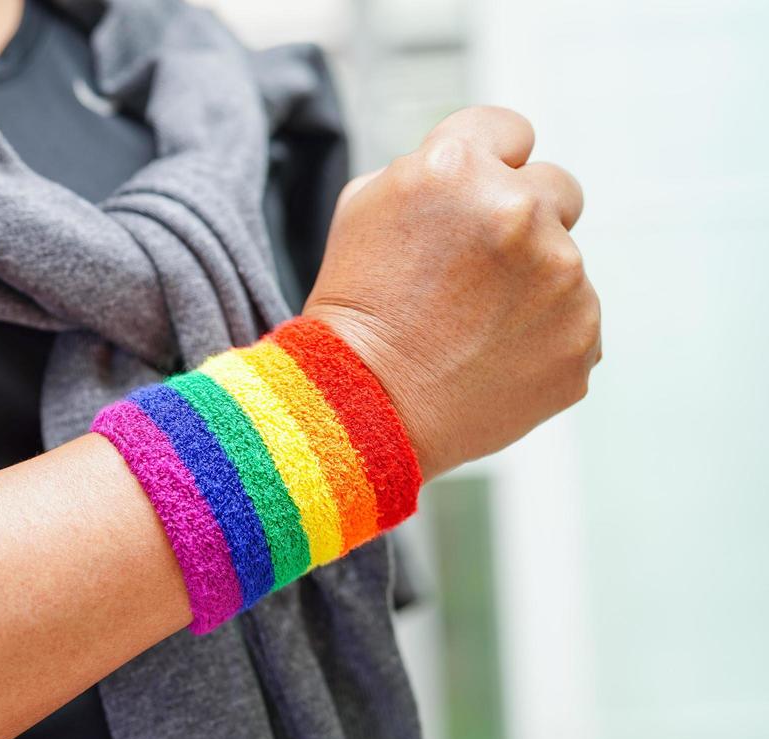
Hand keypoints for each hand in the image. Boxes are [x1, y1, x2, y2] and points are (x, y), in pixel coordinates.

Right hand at [303, 106, 600, 479]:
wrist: (361, 410)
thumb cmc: (353, 307)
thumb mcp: (364, 207)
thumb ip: (434, 167)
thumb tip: (487, 164)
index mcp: (459, 167)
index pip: (511, 131)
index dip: (487, 165)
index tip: (466, 206)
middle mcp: (520, 211)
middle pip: (558, 187)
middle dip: (522, 220)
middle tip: (470, 273)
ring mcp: (562, 277)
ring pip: (565, 262)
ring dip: (529, 285)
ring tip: (468, 328)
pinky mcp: (583, 336)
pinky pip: (573, 321)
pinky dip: (539, 338)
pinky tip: (488, 359)